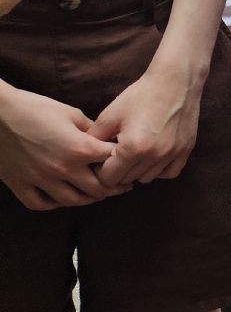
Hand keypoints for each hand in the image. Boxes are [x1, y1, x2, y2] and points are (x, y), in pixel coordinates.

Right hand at [0, 86, 120, 209]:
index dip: (124, 161)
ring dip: (89, 199)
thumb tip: (106, 140)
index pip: (112, 162)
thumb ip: (91, 130)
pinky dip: (54, 203)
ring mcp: (41, 180)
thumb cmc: (34, 107)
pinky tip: (62, 197)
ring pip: (73, 201)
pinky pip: (41, 204)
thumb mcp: (70, 113)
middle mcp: (63, 169)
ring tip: (97, 193)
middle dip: (113, 187)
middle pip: (98, 189)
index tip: (128, 162)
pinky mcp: (20, 185)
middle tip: (121, 185)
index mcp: (80, 149)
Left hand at [88, 57, 203, 187]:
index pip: (109, 178)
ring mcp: (172, 155)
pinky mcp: (185, 151)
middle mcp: (154, 156)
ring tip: (133, 153)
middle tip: (115, 154)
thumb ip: (94, 139)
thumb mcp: (110, 115)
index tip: (101, 158)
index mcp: (132, 148)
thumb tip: (83, 156)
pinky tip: (152, 156)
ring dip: (137, 170)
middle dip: (118, 170)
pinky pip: (169, 173)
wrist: (176, 81)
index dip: (101, 170)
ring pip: (147, 178)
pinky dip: (158, 169)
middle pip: (127, 180)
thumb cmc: (141, 95)